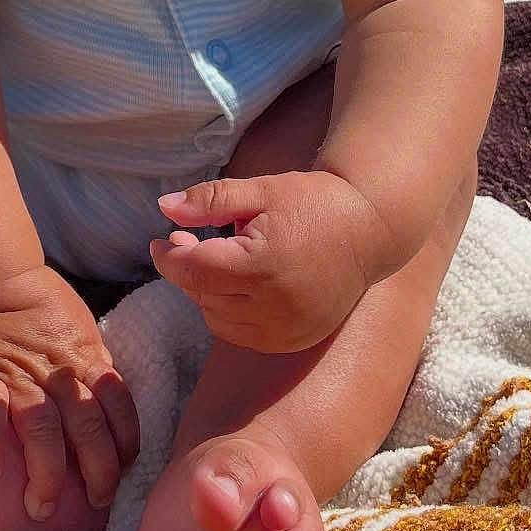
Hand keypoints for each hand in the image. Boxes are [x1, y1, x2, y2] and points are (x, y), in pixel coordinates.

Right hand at [0, 265, 139, 519]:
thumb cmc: (43, 310)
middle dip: (96, 469)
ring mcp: (19, 375)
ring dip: (46, 470)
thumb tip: (113, 418)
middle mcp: (58, 372)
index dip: (125, 442)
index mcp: (87, 360)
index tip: (124, 469)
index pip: (118, 405)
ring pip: (41, 426)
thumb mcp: (82, 334)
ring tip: (42, 505)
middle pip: (86, 424)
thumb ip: (95, 373)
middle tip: (96, 503)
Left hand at [149, 170, 386, 352]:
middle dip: (188, 270)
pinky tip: (238, 286)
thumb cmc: (312, 202)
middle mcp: (274, 306)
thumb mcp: (259, 190)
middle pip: (203, 296)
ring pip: (219, 321)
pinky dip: (231, 314)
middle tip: (185, 240)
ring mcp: (288, 329)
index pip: (193, 271)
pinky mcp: (297, 340)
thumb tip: (164, 206)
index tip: (160, 240)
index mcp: (261, 265)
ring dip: (207, 293)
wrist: (369, 228)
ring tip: (215, 261)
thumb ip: (209, 200)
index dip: (168, 256)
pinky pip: (245, 336)